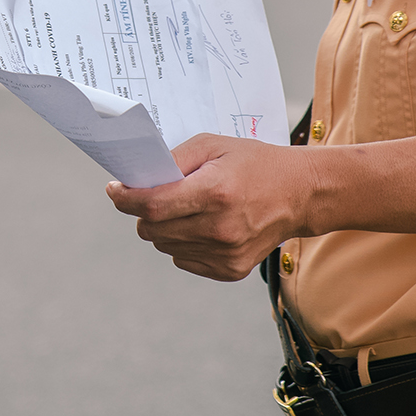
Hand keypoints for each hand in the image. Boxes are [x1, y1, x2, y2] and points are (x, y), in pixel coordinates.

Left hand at [105, 134, 317, 281]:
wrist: (300, 194)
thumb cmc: (254, 164)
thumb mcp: (213, 146)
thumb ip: (174, 160)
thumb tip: (138, 179)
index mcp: (215, 192)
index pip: (153, 205)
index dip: (125, 199)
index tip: (115, 191)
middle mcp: (220, 228)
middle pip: (152, 229)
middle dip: (143, 212)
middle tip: (154, 196)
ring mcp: (226, 253)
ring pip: (164, 246)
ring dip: (164, 228)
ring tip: (187, 209)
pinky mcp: (230, 270)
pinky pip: (183, 259)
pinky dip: (183, 243)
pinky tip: (203, 225)